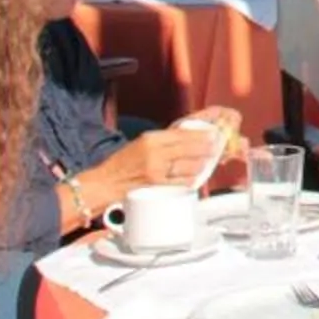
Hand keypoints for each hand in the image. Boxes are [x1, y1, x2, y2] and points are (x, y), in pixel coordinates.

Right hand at [108, 106, 238, 191]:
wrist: (103, 183)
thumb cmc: (121, 164)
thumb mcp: (141, 144)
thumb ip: (164, 141)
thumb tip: (188, 139)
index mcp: (151, 138)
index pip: (183, 133)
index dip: (201, 134)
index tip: (212, 134)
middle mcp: (155, 152)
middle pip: (190, 148)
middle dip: (207, 148)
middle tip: (215, 148)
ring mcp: (156, 170)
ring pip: (189, 165)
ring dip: (201, 165)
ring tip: (205, 163)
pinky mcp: (156, 185)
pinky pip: (181, 182)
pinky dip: (190, 180)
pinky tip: (195, 178)